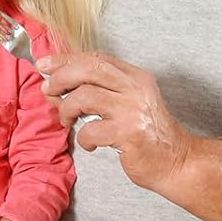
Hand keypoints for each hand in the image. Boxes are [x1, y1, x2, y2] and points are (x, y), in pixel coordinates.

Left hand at [37, 52, 192, 192]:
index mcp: (135, 77)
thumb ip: (97, 89)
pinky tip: (90, 143)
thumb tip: (53, 83)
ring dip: (66, 109)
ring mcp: (133, 111)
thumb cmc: (145, 133)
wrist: (177, 162)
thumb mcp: (126, 102)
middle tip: (48, 90)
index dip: (65, 59)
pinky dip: (83, 138)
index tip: (44, 64)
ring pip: (84, 96)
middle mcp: (136, 89)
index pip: (95, 58)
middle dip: (60, 78)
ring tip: (68, 120)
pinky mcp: (129, 134)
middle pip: (88, 69)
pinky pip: (90, 130)